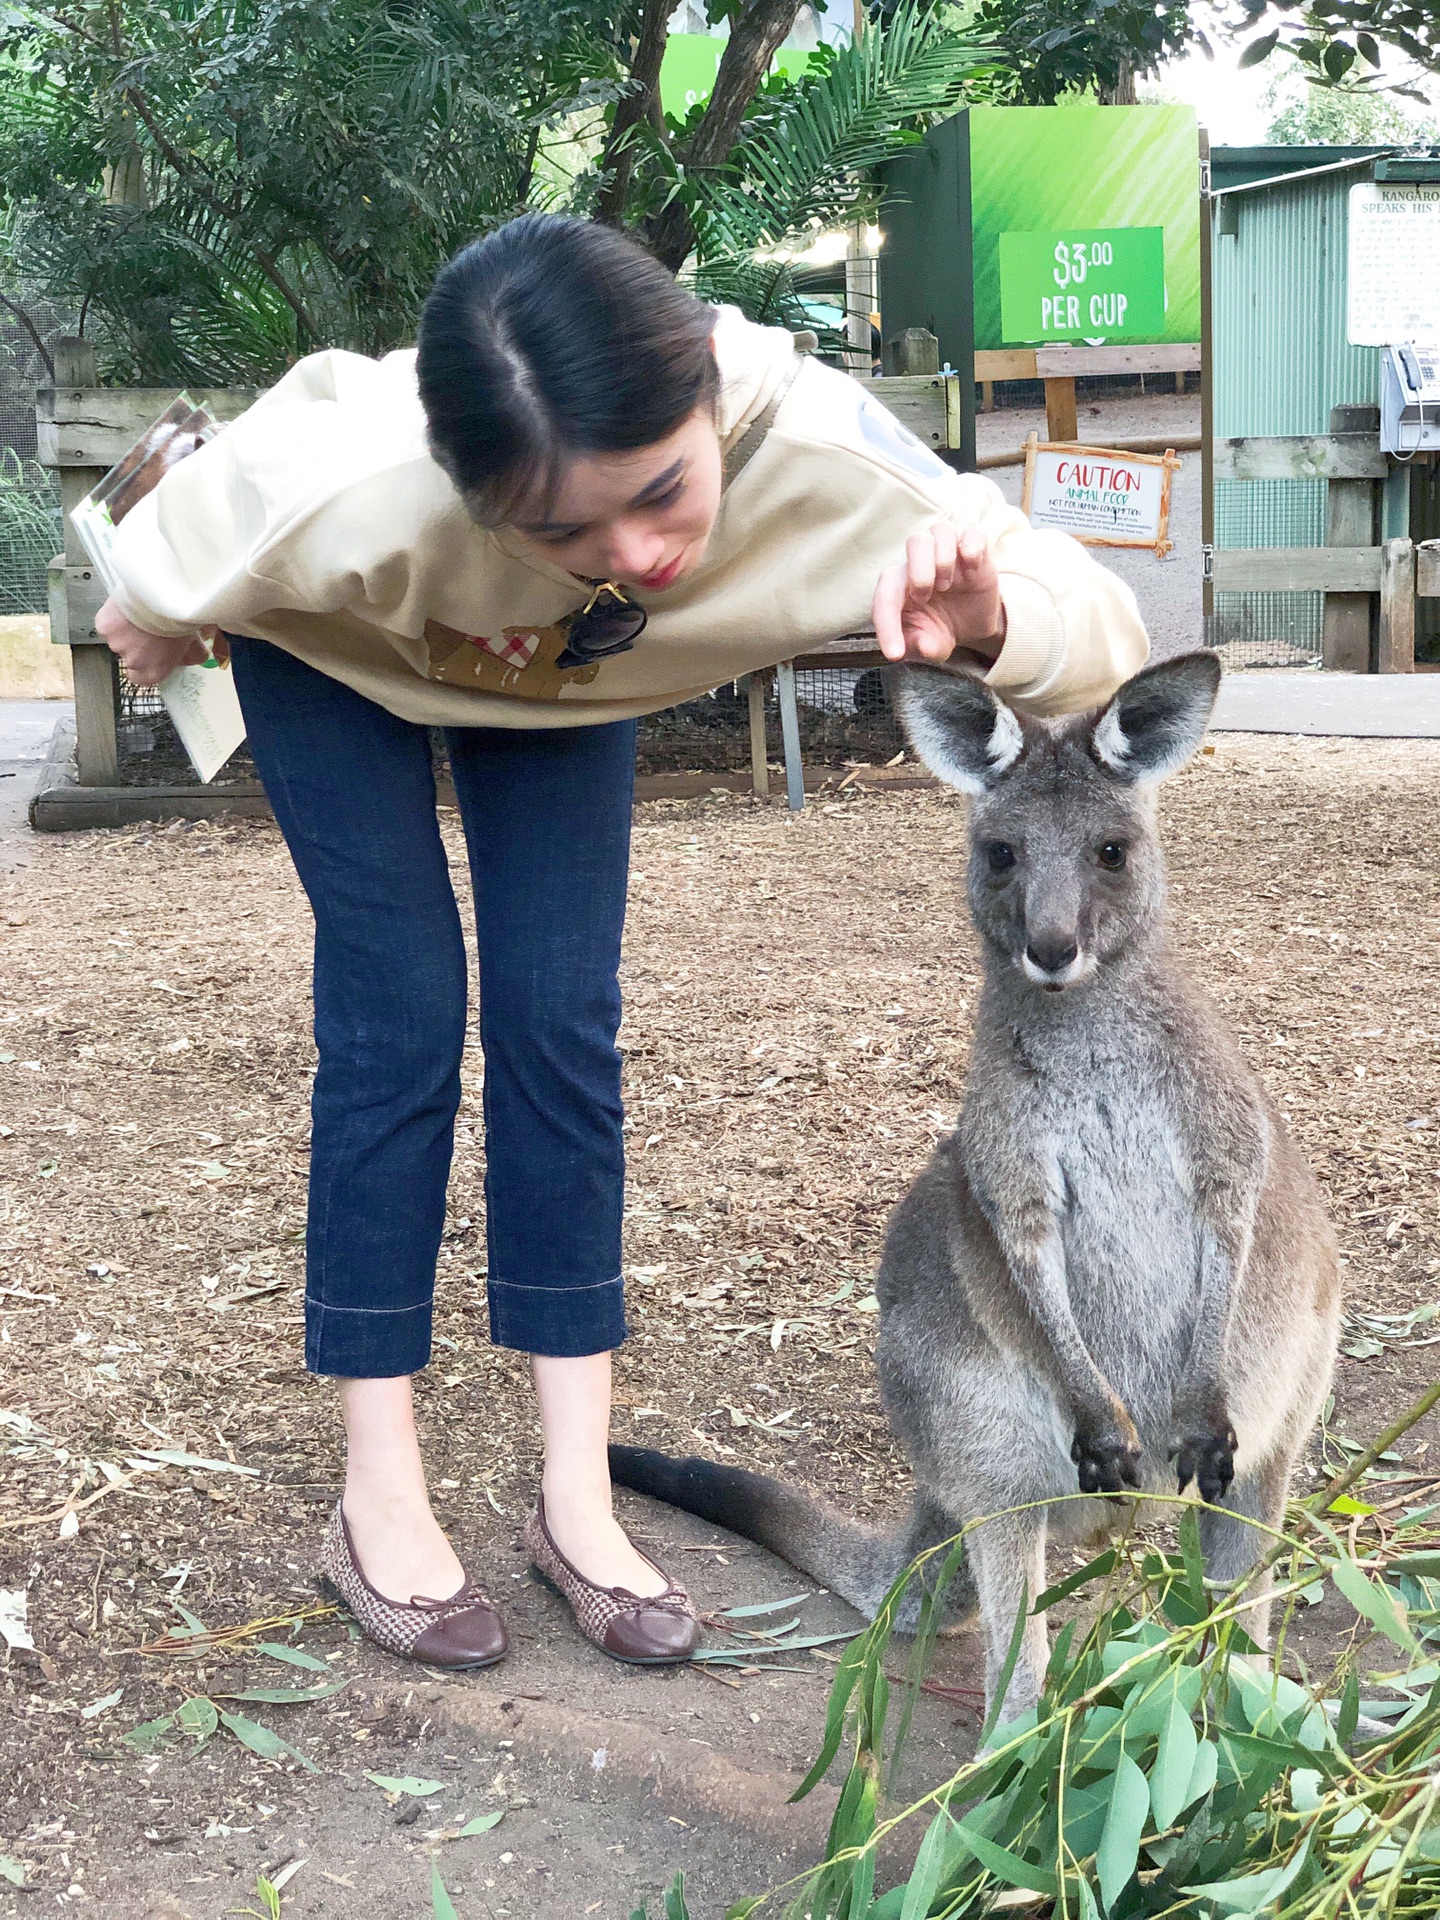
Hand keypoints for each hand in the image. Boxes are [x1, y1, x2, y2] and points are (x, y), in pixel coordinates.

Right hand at [96, 596, 208, 686]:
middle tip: (149, 630)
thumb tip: (196, 656)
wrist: (162, 595)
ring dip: (127, 630)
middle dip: (138, 645)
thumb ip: (192, 653)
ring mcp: (116, 644)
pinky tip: (127, 608)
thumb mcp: (193, 640)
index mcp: (154, 671)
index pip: (142, 679)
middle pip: (131, 657)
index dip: (146, 665)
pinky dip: (114, 617)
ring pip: (119, 639)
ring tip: (140, 615)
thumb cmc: (179, 619)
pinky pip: (107, 624)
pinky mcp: (104, 626)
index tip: (153, 655)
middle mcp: (133, 662)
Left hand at [872, 523, 1006, 665]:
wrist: (974, 624)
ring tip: (948, 585)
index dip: (887, 625)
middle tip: (926, 597)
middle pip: (916, 541)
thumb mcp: (930, 646)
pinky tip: (973, 568)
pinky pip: (973, 533)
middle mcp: (921, 562)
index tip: (895, 653)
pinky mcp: (976, 552)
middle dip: (920, 572)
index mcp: (901, 587)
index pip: (886, 594)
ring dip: (944, 558)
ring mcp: (949, 553)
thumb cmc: (941, 628)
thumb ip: (920, 647)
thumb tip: (922, 647)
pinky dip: (972, 547)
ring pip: (941, 530)